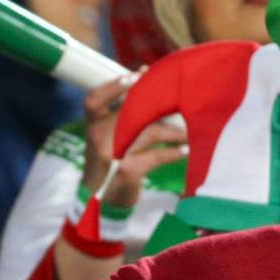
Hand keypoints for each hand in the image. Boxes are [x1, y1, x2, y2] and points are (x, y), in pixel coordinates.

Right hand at [81, 71, 186, 209]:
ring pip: (150, 132)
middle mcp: (99, 139)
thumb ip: (119, 116)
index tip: (135, 75)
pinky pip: (157, 156)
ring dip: (174, 131)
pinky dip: (173, 153)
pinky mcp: (127, 172)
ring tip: (188, 132)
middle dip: (159, 105)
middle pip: (132, 112)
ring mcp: (113, 156)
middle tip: (180, 100)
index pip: (93, 100)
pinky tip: (184, 151)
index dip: (112, 86)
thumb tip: (146, 79)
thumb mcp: (104, 140)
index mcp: (92, 128)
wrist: (98, 204)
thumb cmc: (108, 165)